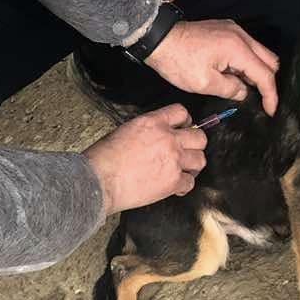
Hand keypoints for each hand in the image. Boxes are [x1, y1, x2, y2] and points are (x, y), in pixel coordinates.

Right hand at [85, 104, 208, 213]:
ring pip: (200, 160)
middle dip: (194, 145)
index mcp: (153, 122)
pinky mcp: (173, 182)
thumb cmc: (105, 157)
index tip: (184, 129)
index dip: (186, 121)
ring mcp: (173, 160)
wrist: (100, 179)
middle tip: (187, 151)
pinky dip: (184, 185)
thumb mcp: (126, 130)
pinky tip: (175, 186)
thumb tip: (158, 136)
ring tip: (184, 169)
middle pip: (199, 137)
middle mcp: (168, 139)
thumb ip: (149, 130)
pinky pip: (191, 182)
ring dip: (193, 165)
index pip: (181, 112)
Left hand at [146, 19, 279, 114]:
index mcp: (237, 48)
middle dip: (268, 81)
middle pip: (269, 60)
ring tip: (245, 89)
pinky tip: (236, 75)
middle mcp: (240, 35)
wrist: (159, 39)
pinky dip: (247, 62)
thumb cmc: (177, 61)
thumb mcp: (204, 83)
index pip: (265, 74)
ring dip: (256, 71)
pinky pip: (246, 47)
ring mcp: (233, 30)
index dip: (270, 95)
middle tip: (261, 100)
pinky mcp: (225, 30)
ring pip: (259, 52)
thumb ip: (230, 89)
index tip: (270, 110)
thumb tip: (243, 92)